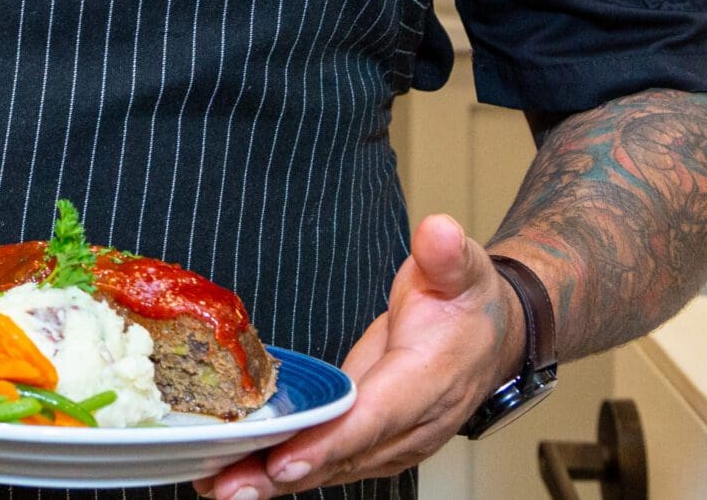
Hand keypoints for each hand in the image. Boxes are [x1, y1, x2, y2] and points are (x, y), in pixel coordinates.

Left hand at [201, 215, 523, 498]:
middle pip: (342, 454)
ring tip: (219, 487)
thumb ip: (445, 255)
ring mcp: (394, 441)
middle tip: (226, 486)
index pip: (376, 417)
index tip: (285, 459)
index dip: (329, 441)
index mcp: (430, 379)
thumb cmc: (465, 305)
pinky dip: (285, 473)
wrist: (488, 336)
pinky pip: (328, 461)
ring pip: (331, 467)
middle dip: (282, 473)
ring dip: (274, 481)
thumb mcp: (459, 268)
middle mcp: (412, 424)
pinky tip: (241, 476)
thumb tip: (436, 234)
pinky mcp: (374, 444)